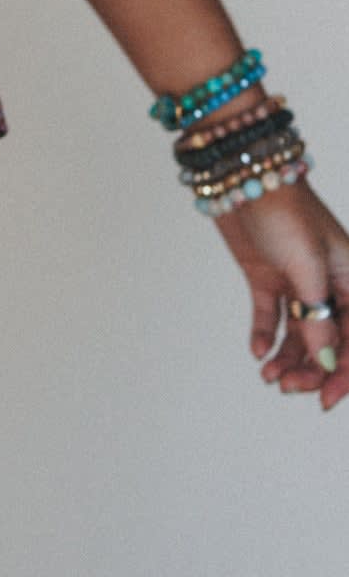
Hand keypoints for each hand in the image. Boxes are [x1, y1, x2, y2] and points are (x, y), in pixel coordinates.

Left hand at [214, 179, 347, 409]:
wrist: (239, 176)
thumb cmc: (284, 210)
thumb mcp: (307, 267)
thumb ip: (319, 318)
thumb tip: (326, 364)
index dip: (346, 373)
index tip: (326, 399)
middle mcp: (329, 285)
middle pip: (329, 342)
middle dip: (311, 369)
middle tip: (286, 386)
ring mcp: (297, 282)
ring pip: (300, 334)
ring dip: (288, 358)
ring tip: (268, 375)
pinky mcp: (267, 278)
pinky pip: (271, 317)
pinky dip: (265, 336)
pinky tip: (257, 352)